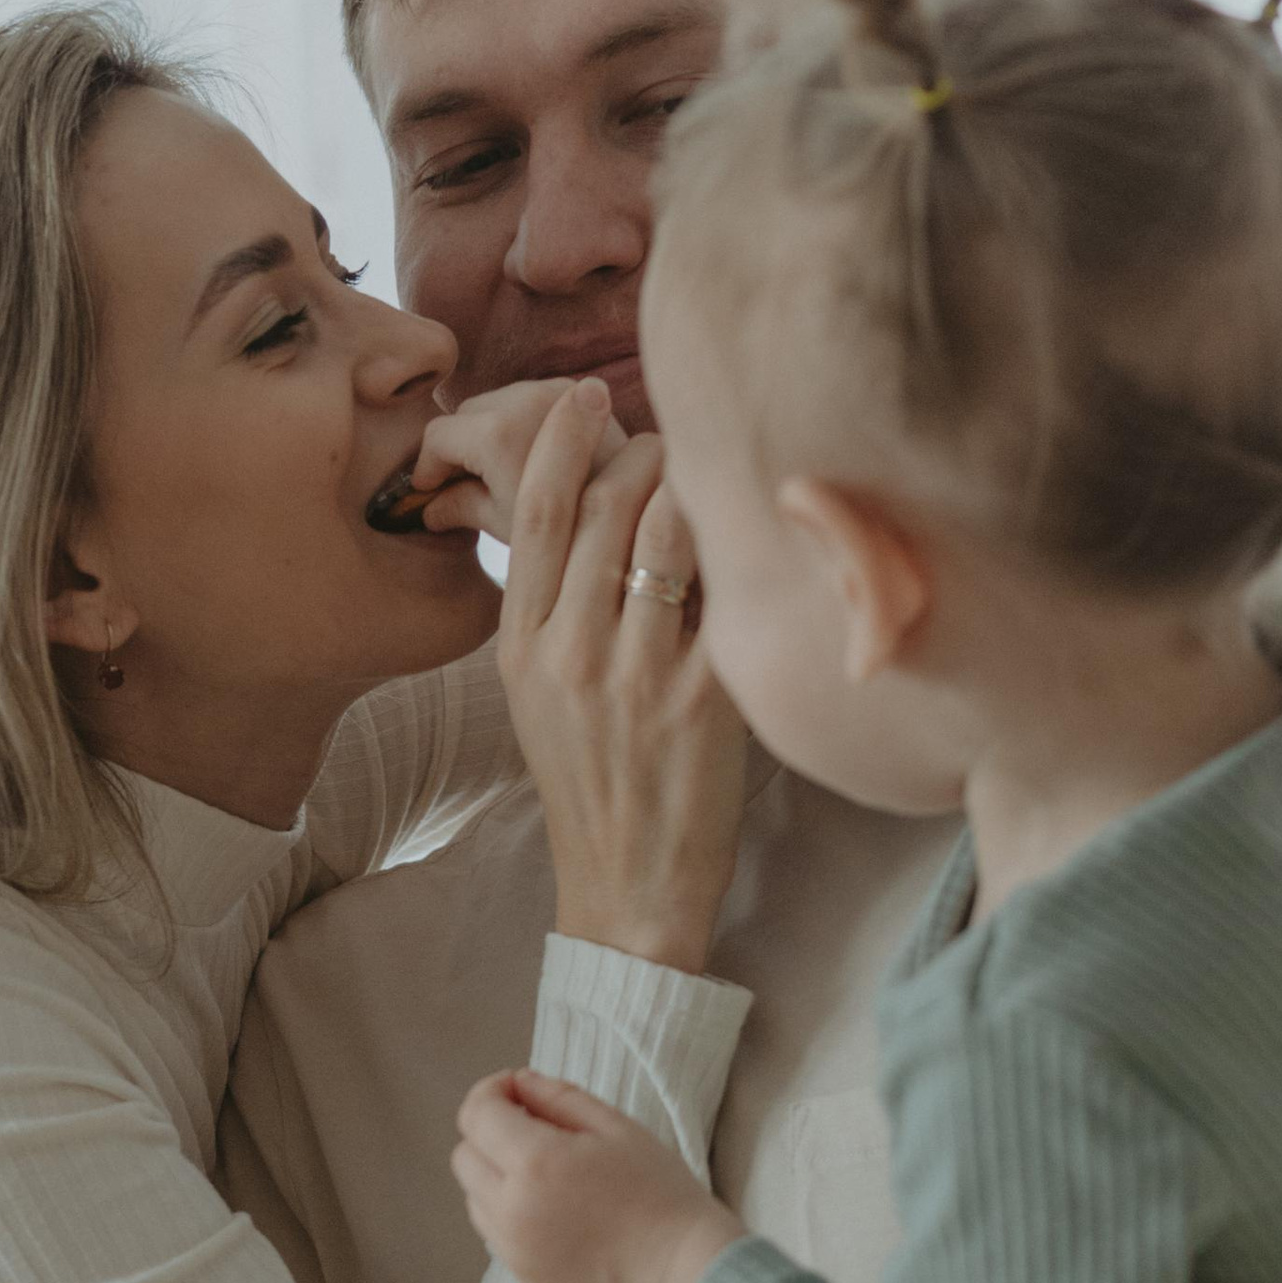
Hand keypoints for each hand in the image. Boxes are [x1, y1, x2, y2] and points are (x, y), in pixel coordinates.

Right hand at [392, 377, 607, 540]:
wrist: (640, 518)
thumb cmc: (572, 534)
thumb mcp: (506, 526)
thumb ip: (459, 508)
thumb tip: (428, 509)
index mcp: (497, 432)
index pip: (438, 437)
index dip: (427, 468)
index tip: (427, 493)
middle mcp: (523, 397)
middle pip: (466, 415)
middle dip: (460, 450)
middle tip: (463, 488)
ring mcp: (553, 388)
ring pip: (496, 403)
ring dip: (490, 434)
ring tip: (500, 475)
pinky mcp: (576, 389)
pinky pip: (528, 400)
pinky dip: (520, 424)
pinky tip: (530, 459)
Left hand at [455, 1070, 745, 1282]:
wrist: (679, 1267)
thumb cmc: (658, 1190)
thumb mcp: (616, 1127)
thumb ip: (559, 1097)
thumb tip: (518, 1082)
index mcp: (535, 1162)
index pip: (477, 1114)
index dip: (492, 1091)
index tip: (517, 1091)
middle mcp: (511, 1208)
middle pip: (464, 1155)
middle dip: (489, 1133)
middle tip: (534, 1130)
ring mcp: (512, 1247)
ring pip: (473, 1196)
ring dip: (496, 1175)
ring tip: (547, 1175)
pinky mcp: (521, 1274)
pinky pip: (493, 1231)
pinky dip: (509, 1212)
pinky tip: (553, 1210)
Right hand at [498, 384, 748, 974]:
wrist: (629, 885)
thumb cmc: (593, 781)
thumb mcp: (538, 692)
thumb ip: (553, 605)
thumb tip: (584, 507)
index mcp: (523, 647)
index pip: (536, 515)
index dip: (562, 442)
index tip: (586, 397)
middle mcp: (574, 655)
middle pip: (608, 507)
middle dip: (648, 459)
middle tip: (676, 453)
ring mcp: (639, 678)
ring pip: (668, 533)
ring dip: (697, 489)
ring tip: (713, 488)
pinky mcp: (706, 702)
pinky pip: (729, 594)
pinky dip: (743, 553)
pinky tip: (759, 540)